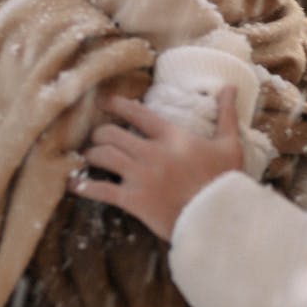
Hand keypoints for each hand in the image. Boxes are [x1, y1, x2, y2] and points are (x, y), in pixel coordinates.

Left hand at [72, 87, 243, 240]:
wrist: (217, 219)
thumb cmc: (224, 181)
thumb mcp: (229, 145)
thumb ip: (226, 115)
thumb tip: (230, 87)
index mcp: (172, 137)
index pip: (137, 113)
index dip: (117, 104)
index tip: (104, 101)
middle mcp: (152, 152)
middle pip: (112, 133)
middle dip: (100, 134)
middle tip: (98, 138)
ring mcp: (140, 176)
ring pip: (103, 156)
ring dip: (93, 155)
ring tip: (90, 157)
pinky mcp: (133, 200)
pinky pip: (102, 190)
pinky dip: (85, 187)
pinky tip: (75, 185)